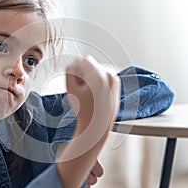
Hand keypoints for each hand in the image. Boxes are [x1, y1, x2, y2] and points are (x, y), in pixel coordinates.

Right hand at [57, 56, 119, 187]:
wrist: (97, 127)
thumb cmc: (83, 110)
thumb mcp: (70, 89)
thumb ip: (70, 70)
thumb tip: (76, 62)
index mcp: (100, 76)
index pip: (83, 60)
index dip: (76, 71)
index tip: (76, 84)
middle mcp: (110, 76)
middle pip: (90, 64)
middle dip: (83, 74)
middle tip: (81, 91)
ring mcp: (115, 80)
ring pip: (96, 70)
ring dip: (90, 77)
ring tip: (88, 94)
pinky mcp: (116, 85)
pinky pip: (102, 76)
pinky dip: (97, 82)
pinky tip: (94, 95)